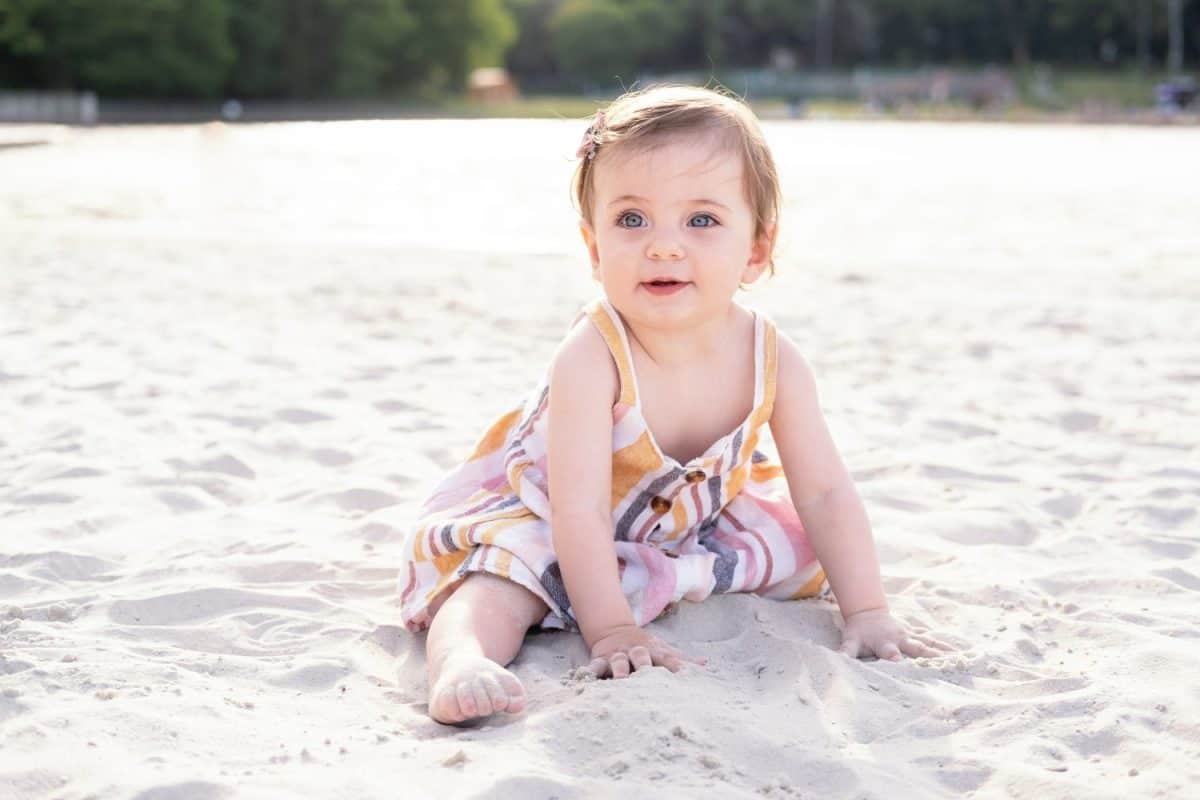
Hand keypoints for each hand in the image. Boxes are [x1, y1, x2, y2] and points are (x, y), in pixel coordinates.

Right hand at [586, 624, 704, 678]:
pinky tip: (587, 682)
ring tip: (620, 682)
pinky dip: (590, 673)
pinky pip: (593, 667)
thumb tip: (705, 664)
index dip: (675, 666)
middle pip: (641, 656)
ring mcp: (616, 655)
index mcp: (653, 649)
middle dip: (644, 666)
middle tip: (648, 677)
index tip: (684, 675)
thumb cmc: (645, 647)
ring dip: (618, 671)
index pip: (667, 657)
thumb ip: (680, 659)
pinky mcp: (599, 659)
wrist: (614, 630)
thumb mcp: (663, 649)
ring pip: (617, 662)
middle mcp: (635, 651)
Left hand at [838, 607, 950, 660]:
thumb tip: (837, 662)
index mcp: (884, 643)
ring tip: (962, 658)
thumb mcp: (849, 641)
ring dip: (944, 650)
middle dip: (931, 656)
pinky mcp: (916, 633)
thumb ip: (845, 652)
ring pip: (930, 642)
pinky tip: (961, 651)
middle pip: (918, 648)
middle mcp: (901, 639)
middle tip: (947, 664)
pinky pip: (933, 638)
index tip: (904, 664)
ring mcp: (910, 635)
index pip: (891, 654)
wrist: (867, 613)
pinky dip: (946, 645)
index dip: (896, 659)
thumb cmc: (858, 632)